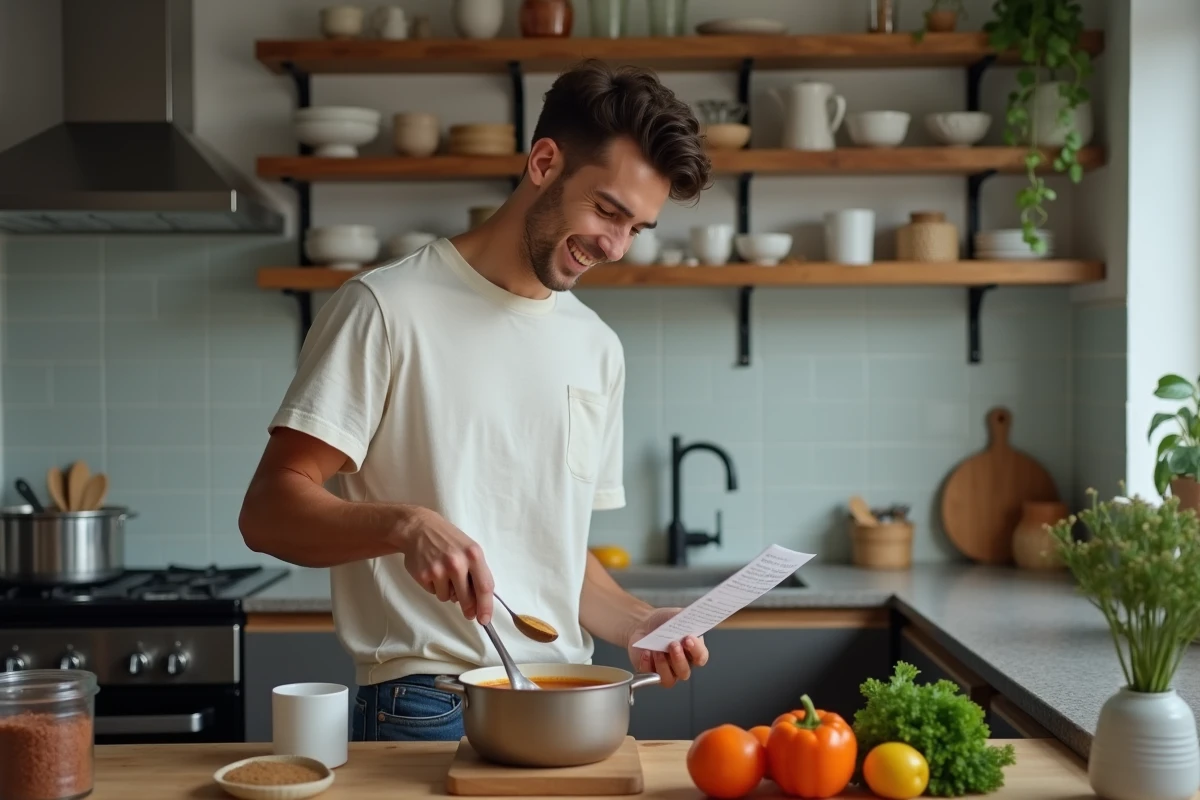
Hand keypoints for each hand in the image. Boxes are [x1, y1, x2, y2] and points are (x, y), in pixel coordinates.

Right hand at [395, 507, 494, 624]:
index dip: (486, 606)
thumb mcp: (469, 550)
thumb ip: (477, 573)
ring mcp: (439, 569)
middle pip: (467, 598)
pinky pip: (434, 593)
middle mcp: (457, 562)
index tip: (485, 619)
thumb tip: (480, 602)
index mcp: (474, 555)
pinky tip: (432, 572)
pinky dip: (435, 587)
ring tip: (444, 575)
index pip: (484, 587)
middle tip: (469, 613)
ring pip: (448, 598)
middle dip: (469, 609)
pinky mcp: (424, 575)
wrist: (419, 528)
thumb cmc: (448, 540)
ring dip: (448, 593)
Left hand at [624, 607, 708, 687]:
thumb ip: (687, 618)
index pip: (701, 657)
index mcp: (693, 651)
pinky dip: (647, 664)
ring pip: (669, 679)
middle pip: (684, 672)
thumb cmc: (665, 622)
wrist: (645, 624)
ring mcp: (667, 672)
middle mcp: (682, 665)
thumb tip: (692, 617)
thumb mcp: (677, 615)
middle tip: (673, 644)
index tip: (689, 638)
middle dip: (679, 659)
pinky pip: (650, 676)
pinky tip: (646, 652)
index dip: (696, 650)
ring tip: (657, 650)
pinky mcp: (651, 673)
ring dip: (662, 664)